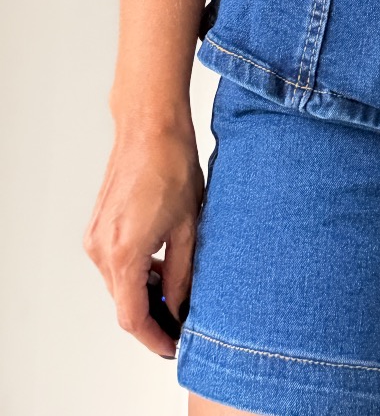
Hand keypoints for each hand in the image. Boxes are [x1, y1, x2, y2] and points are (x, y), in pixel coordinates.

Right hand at [83, 122, 205, 357]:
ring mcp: (95, 237)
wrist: (150, 128)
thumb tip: (180, 306)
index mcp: (125, 253)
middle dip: (152, 318)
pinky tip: (161, 266)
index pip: (133, 317)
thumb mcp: (189, 226)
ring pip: (118, 284)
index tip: (173, 345)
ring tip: (177, 292)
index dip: (154, 338)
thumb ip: (183, 273)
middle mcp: (101, 249)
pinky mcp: (97, 226)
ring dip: (144, 294)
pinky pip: (113, 264)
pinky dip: (135, 273)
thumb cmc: (172, 166)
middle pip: (123, 303)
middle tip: (181, 323)